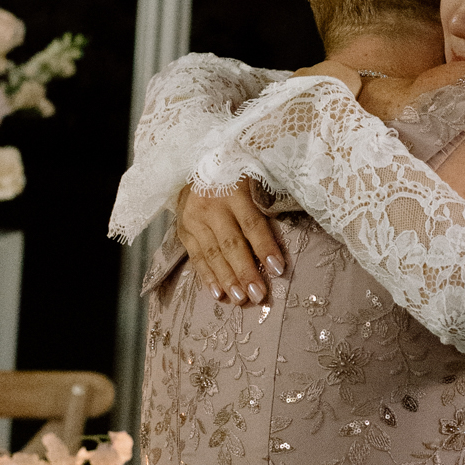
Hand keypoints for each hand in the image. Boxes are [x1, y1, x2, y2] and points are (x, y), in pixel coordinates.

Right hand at [175, 177, 283, 301]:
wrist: (194, 165)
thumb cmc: (234, 175)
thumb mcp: (252, 179)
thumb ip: (265, 203)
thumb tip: (282, 238)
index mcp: (234, 191)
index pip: (252, 224)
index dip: (265, 247)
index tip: (278, 269)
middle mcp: (211, 206)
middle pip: (231, 244)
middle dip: (245, 272)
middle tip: (258, 295)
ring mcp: (194, 219)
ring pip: (212, 254)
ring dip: (227, 279)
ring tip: (240, 299)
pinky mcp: (183, 230)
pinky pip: (196, 257)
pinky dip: (207, 276)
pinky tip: (218, 293)